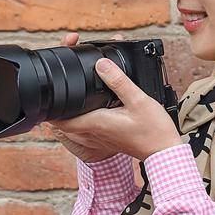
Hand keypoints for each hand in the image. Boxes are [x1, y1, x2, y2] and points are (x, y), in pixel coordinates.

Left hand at [45, 31, 181, 164]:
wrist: (164, 152)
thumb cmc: (153, 131)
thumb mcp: (138, 100)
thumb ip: (119, 81)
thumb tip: (101, 63)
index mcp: (96, 123)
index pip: (59, 120)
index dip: (49, 107)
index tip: (51, 90)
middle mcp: (93, 132)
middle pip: (63, 121)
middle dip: (57, 105)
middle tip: (60, 87)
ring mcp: (99, 137)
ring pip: (74, 125)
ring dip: (69, 111)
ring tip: (71, 93)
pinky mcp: (106, 137)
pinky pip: (86, 127)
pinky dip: (82, 115)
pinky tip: (92, 104)